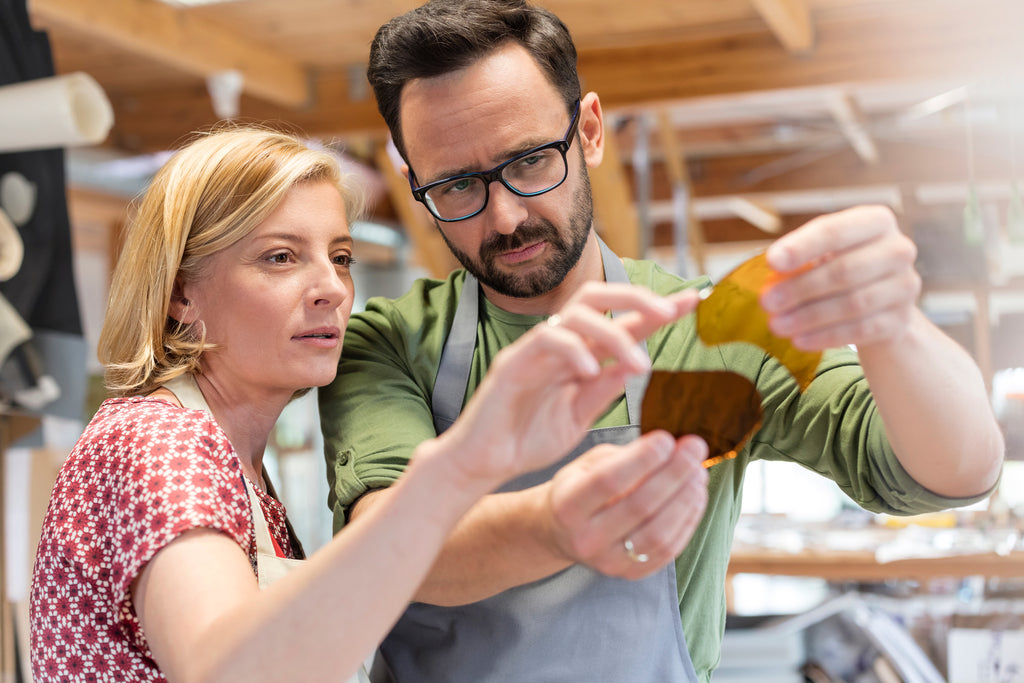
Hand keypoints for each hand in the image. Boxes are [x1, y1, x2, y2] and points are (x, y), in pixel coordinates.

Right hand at [440, 281, 698, 488]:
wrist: (483, 464)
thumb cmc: (527, 440)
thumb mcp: (578, 415)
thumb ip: (604, 389)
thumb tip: (638, 362)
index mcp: (577, 356)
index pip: (619, 321)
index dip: (655, 309)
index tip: (691, 302)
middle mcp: (557, 344)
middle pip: (594, 296)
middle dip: (635, 298)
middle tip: (669, 311)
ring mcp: (533, 350)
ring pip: (574, 315)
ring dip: (614, 333)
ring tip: (641, 366)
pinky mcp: (511, 364)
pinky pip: (546, 341)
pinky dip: (573, 350)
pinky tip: (591, 370)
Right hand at [545, 432, 708, 578]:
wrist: (562, 532)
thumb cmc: (580, 487)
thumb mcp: (589, 464)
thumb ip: (624, 456)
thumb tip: (670, 446)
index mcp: (568, 505)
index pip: (609, 480)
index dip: (642, 459)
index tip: (667, 438)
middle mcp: (585, 539)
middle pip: (640, 506)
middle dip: (674, 473)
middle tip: (695, 448)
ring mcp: (609, 562)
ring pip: (658, 534)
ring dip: (686, 500)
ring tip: (698, 473)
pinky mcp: (631, 574)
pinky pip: (668, 551)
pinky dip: (688, 521)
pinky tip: (696, 496)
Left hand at [761, 205, 920, 350]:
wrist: (880, 301)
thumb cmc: (840, 264)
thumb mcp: (822, 252)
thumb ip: (798, 259)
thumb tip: (773, 280)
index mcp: (876, 221)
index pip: (835, 231)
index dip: (802, 247)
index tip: (771, 262)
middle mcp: (898, 250)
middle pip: (844, 271)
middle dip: (799, 288)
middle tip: (766, 302)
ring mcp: (905, 286)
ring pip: (852, 304)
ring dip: (808, 316)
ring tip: (776, 324)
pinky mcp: (900, 320)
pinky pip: (860, 330)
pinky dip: (825, 336)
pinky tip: (799, 340)